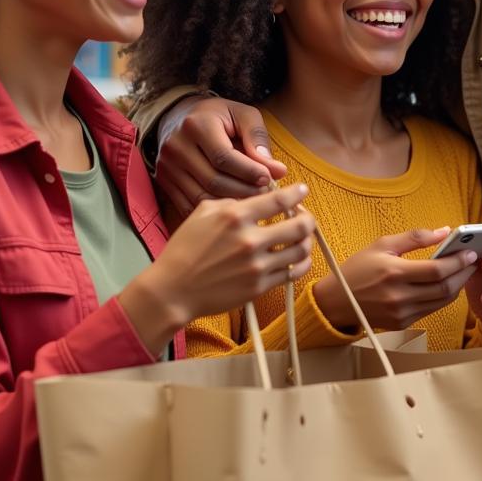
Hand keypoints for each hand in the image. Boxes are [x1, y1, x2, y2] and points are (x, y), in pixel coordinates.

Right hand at [119, 184, 313, 355]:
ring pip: (301, 250)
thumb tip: (255, 199)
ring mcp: (256, 265)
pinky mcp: (259, 287)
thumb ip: (232, 201)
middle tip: (305, 217)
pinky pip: (292, 273)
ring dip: (307, 241)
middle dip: (308, 219)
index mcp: (235, 216)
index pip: (279, 200)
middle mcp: (249, 239)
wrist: (174, 290)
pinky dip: (301, 264)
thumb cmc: (184, 249)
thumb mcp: (202, 212)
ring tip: (303, 238)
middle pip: (299, 226)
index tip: (302, 190)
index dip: (297, 193)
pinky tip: (299, 259)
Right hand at [155, 95, 287, 218]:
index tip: (269, 179)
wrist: (179, 116)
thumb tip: (277, 171)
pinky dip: (213, 210)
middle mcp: (176, 147)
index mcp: (196, 125)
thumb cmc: (218, 116)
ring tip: (252, 202)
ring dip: (231, 204)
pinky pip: (190, 205)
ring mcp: (167, 167)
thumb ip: (258, 139)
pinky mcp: (164, 182)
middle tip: (265, 194)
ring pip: (202, 197)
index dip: (249, 172)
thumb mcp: (242, 115)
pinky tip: (231, 206)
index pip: (224, 157)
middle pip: (214, 181)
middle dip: (244, 191)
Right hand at [312, 228, 477, 330]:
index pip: (437, 270)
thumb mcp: (382, 245)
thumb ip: (415, 237)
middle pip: (445, 288)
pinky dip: (443, 297)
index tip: (471, 252)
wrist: (336, 302)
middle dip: (463, 274)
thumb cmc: (357, 268)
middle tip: (473, 261)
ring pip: (442, 302)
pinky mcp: (403, 323)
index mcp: (394, 273)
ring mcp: (402, 313)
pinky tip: (446, 284)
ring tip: (463, 271)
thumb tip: (444, 231)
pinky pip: (431, 309)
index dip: (458, 262)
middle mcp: (399, 296)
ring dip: (457, 286)